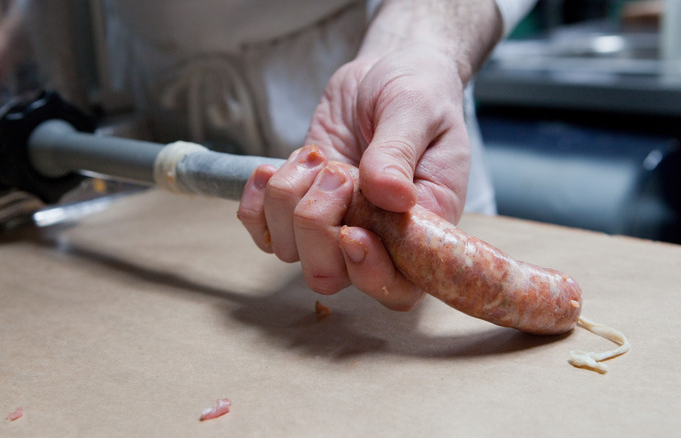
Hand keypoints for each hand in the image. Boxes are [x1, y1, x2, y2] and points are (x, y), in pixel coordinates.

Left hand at [237, 46, 470, 310]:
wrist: (386, 72)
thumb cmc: (418, 91)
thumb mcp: (417, 111)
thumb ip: (399, 153)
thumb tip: (390, 197)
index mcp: (423, 227)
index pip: (399, 287)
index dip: (370, 274)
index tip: (351, 233)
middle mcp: (379, 238)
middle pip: (331, 274)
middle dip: (317, 223)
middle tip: (336, 170)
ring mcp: (335, 226)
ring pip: (291, 251)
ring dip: (290, 200)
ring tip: (316, 156)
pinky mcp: (300, 209)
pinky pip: (263, 231)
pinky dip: (257, 202)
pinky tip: (273, 169)